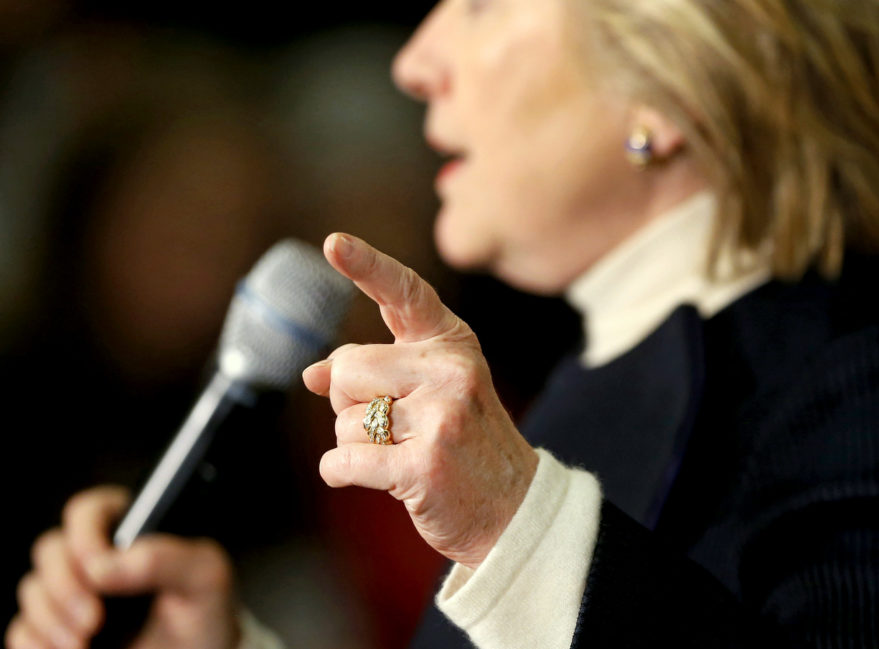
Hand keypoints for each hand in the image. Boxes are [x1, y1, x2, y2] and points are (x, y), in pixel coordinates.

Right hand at [6, 487, 239, 648]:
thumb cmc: (204, 610)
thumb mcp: (205, 578)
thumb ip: (166, 558)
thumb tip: (106, 565)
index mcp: (131, 528)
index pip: (88, 510)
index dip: (84, 535)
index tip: (97, 567)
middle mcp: (96, 556)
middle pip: (51, 550)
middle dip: (64, 587)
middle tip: (92, 620)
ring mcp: (74, 592)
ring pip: (33, 591)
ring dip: (50, 620)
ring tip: (84, 645)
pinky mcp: (57, 628)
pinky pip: (22, 630)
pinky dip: (34, 643)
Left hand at [302, 233, 538, 569]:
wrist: (514, 508)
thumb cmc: (462, 445)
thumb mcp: (432, 394)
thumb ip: (377, 373)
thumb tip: (312, 376)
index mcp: (452, 345)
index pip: (404, 294)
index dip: (366, 265)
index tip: (333, 243)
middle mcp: (450, 371)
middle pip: (348, 367)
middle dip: (350, 401)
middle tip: (390, 425)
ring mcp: (441, 417)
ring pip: (343, 420)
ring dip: (355, 444)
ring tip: (402, 454)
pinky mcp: (424, 465)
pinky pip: (343, 461)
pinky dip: (342, 473)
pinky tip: (381, 478)